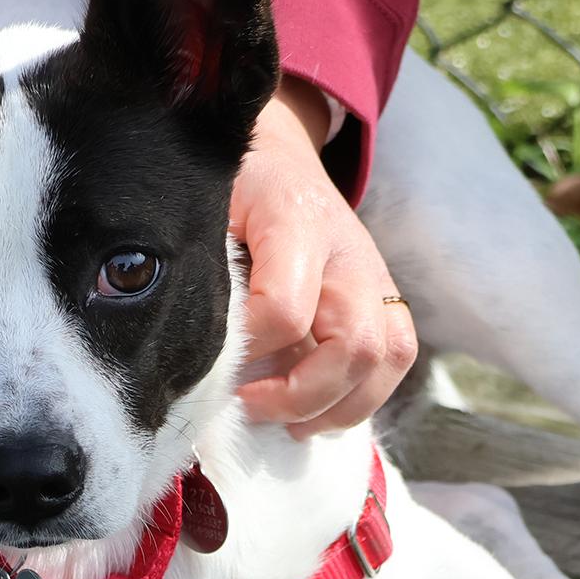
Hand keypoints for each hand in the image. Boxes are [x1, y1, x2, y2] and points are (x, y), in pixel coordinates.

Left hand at [233, 77, 416, 437]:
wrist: (278, 155)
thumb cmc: (231, 188)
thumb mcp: (204, 211)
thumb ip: (203, 269)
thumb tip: (183, 344)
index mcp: (296, 218)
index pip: (285, 309)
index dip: (248, 349)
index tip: (211, 362)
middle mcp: (347, 250)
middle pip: (354, 344)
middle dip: (299, 393)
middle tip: (247, 405)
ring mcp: (375, 275)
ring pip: (386, 357)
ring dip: (338, 406)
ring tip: (287, 422)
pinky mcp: (385, 296)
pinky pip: (396, 357)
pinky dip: (361, 397)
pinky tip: (316, 411)